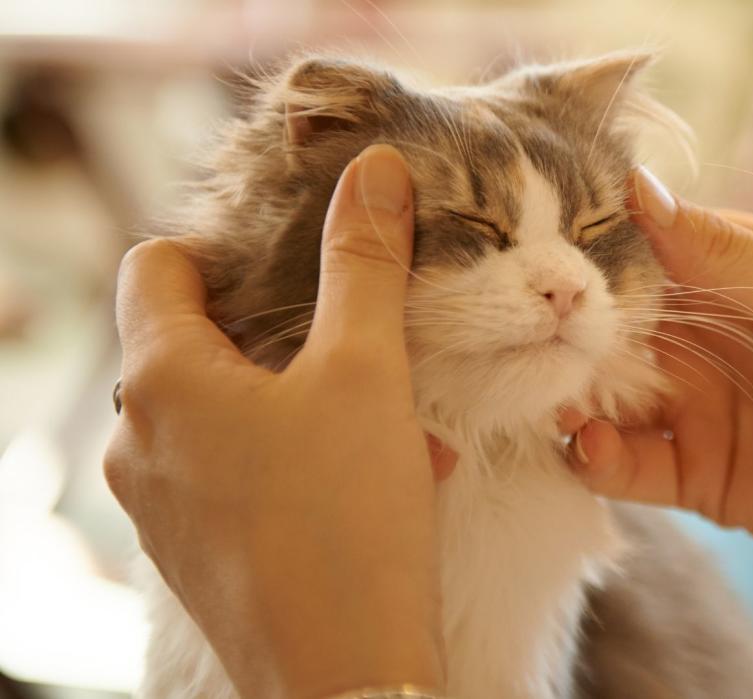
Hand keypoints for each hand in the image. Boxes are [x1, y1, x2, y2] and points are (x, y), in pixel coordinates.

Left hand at [105, 145, 445, 698]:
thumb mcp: (367, 373)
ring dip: (309, 400)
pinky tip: (382, 480)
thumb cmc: (348, 517)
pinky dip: (303, 459)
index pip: (158, 265)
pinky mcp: (197, 551)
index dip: (229, 248)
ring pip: (231, 411)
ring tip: (393, 425)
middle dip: (290, 332)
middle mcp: (138, 441)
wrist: (349, 676)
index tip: (301, 264)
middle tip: (366, 347)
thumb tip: (374, 168)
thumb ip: (363, 263)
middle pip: (201, 340)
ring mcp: (161, 504)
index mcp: (161, 380)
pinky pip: (241, 473)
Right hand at [568, 168, 752, 670]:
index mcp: (740, 276)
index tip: (538, 258)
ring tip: (555, 402)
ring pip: (607, 396)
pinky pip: (628, 465)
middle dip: (570, 334)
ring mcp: (698, 408)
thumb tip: (636, 189)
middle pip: (613, 328)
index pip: (646, 251)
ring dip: (572, 398)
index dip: (593, 254)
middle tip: (528, 339)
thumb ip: (727, 255)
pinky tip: (591, 449)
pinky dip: (598, 459)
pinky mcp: (697, 476)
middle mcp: (708, 339)